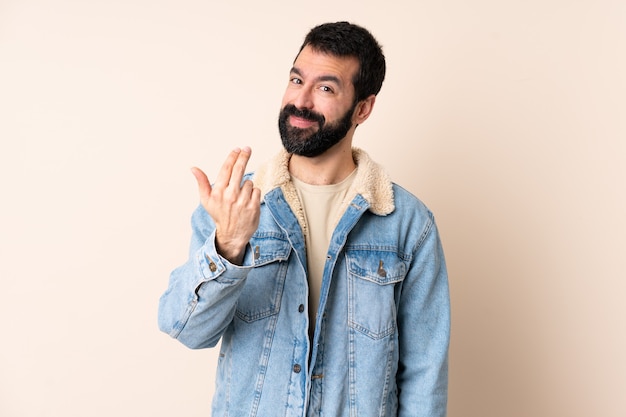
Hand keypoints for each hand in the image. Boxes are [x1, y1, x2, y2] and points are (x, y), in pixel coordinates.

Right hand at [191, 147, 260, 264]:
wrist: (232, 235)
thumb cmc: (219, 214)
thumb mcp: (206, 200)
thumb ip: (201, 182)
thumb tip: (193, 168)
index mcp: (218, 192)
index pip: (226, 169)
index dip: (232, 157)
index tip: (237, 149)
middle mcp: (230, 196)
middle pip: (239, 170)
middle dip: (243, 157)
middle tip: (247, 149)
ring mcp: (243, 202)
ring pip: (249, 182)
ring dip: (246, 185)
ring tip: (240, 196)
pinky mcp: (254, 207)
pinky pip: (256, 190)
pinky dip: (253, 193)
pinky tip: (248, 200)